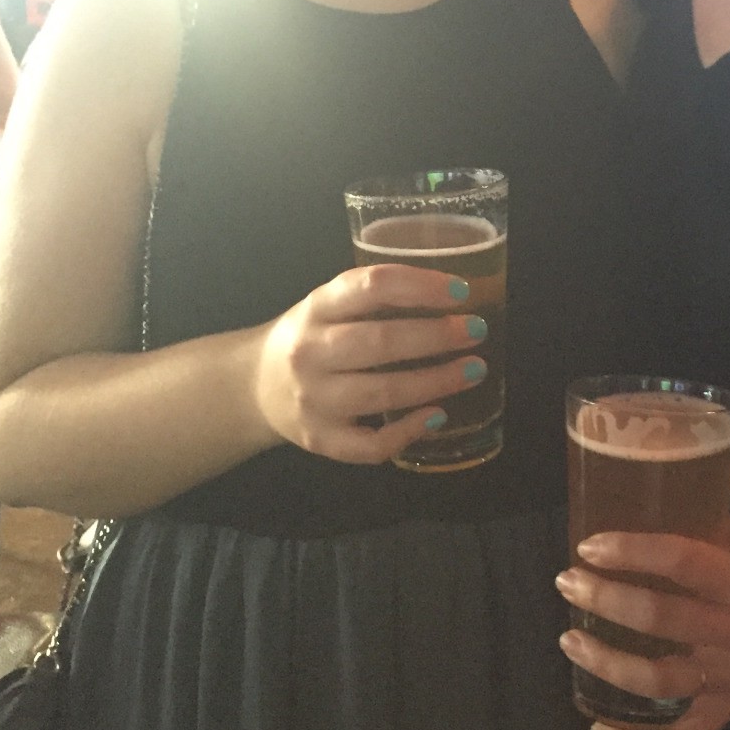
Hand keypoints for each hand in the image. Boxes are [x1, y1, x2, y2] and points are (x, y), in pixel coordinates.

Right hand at [254, 261, 488, 464]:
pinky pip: (370, 444)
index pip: (371, 286)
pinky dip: (408, 432)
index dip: (420, 286)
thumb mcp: (327, 305)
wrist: (253, 387)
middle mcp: (311, 351)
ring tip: (474, 370)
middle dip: (437, 336)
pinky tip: (437, 416)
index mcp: (317, 307)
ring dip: (435, 382)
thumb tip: (453, 296)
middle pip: (381, 342)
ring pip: (382, 393)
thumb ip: (374, 298)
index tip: (461, 291)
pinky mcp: (319, 440)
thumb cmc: (310, 337)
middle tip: (477, 330)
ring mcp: (314, 400)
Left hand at [554, 518, 729, 729]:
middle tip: (569, 583)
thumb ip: (700, 531)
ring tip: (570, 640)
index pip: (682, 562)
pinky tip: (599, 728)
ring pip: (659, 682)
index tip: (591, 545)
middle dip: (605, 601)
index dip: (632, 552)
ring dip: (607, 663)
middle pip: (660, 621)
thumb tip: (636, 517)